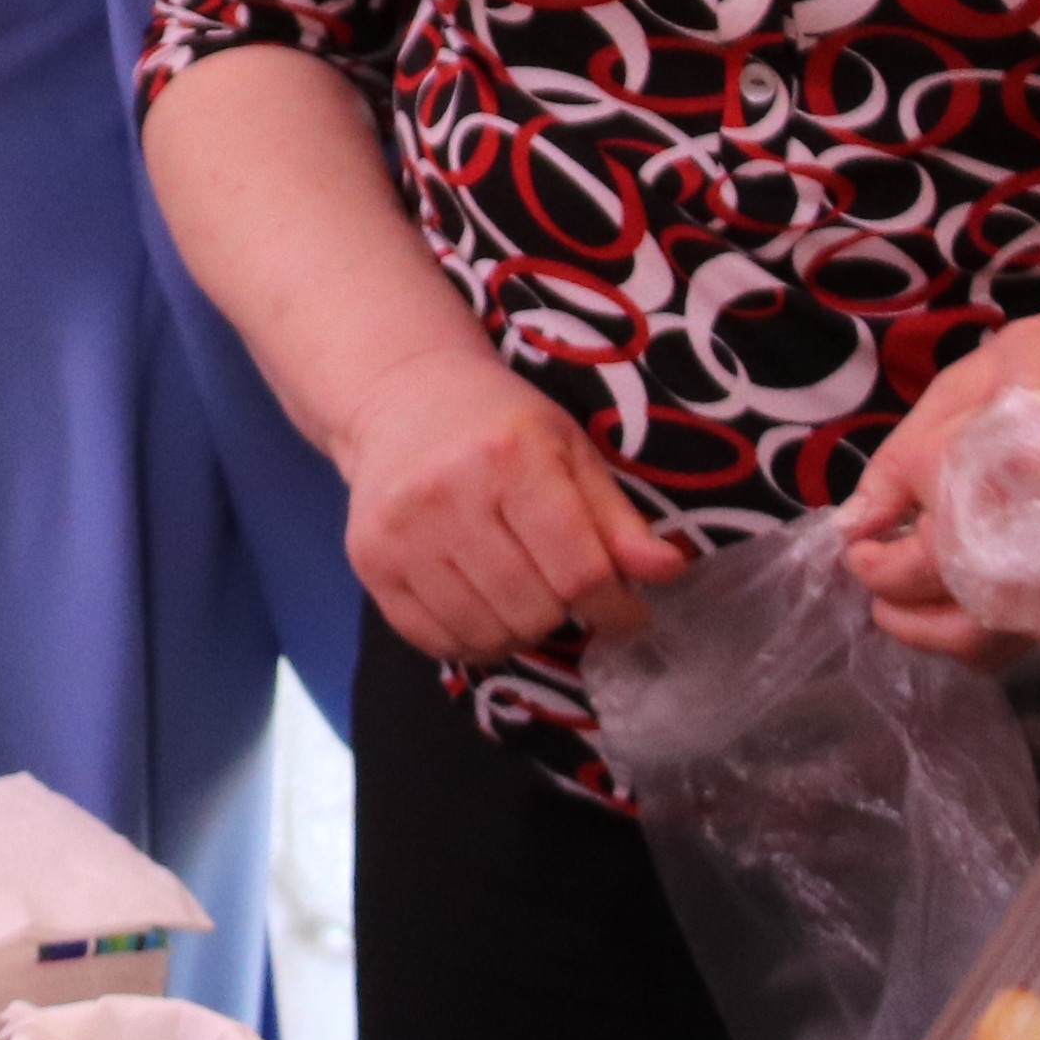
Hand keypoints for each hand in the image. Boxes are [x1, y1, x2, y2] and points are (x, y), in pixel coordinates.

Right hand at [327, 348, 690, 656]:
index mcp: (512, 459)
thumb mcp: (572, 452)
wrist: (401, 398)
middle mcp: (448, 495)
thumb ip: (618, 521)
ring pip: (485, 634)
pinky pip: (433, 641)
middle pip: (534, 610)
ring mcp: (401, 532)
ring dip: (518, 632)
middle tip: (563, 591)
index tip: (626, 612)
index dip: (617, 607)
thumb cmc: (501, 426)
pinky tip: (481, 606)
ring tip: (523, 599)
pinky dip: (470, 640)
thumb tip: (670, 572)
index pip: (580, 572)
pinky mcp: (369, 561)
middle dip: (564, 614)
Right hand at [841, 214, 1039, 654]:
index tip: (1023, 478)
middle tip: (893, 543)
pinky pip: (956, 452)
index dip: (1022, 427)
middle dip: (925, 477)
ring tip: (863, 549)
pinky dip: (917, 501)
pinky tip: (888, 545)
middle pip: (962, 409)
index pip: (1038, 369)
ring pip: (941, 431)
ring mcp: (1031, 390)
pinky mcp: (1038, 424)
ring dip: (900, 490)